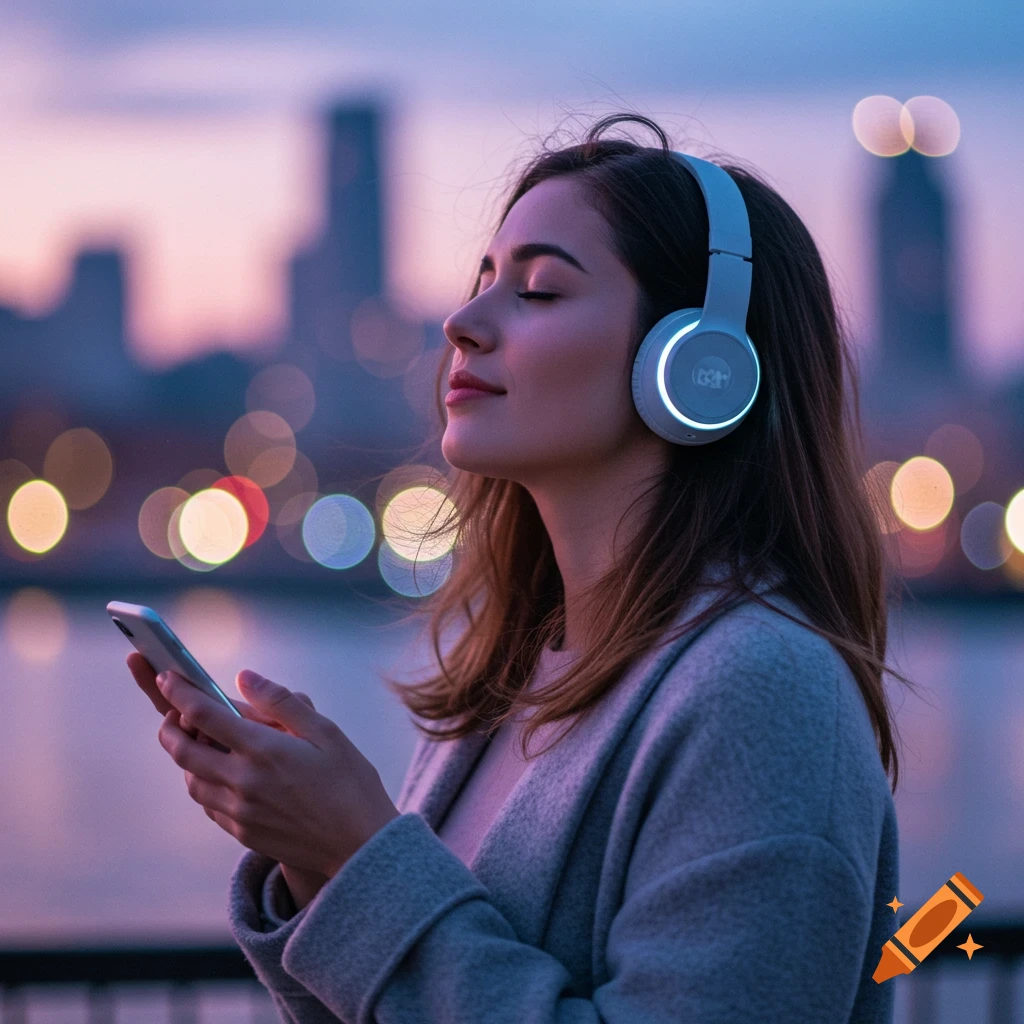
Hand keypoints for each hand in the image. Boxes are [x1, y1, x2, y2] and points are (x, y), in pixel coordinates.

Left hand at [127, 653, 330, 890]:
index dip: (180, 692)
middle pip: (183, 750)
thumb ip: (280, 703)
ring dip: (184, 757)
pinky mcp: (241, 832)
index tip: (167, 677)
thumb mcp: (325, 732)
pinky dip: (202, 783)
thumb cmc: (349, 783)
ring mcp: (238, 811)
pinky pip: (207, 804)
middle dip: (168, 727)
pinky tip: (218, 775)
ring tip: (194, 742)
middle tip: (170, 712)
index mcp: (263, 750)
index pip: (204, 714)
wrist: (358, 846)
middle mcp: (242, 781)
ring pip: (190, 780)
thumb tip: (244, 678)